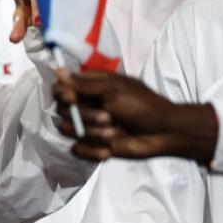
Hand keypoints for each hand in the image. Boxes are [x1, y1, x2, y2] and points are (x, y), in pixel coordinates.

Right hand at [53, 71, 218, 162]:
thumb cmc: (143, 106)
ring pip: (68, 130)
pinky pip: (77, 150)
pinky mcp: (93, 145)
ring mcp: (88, 126)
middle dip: (85, 117)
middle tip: (109, 118)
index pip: (60, 88)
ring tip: (113, 135)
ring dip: (91, 134)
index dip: (62, 94)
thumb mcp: (114, 90)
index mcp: (89, 88)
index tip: (72, 99)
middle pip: (63, 111)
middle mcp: (85, 105)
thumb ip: (84, 84)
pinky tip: (107, 152)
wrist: (164, 133)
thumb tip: (58, 71)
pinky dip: (90, 151)